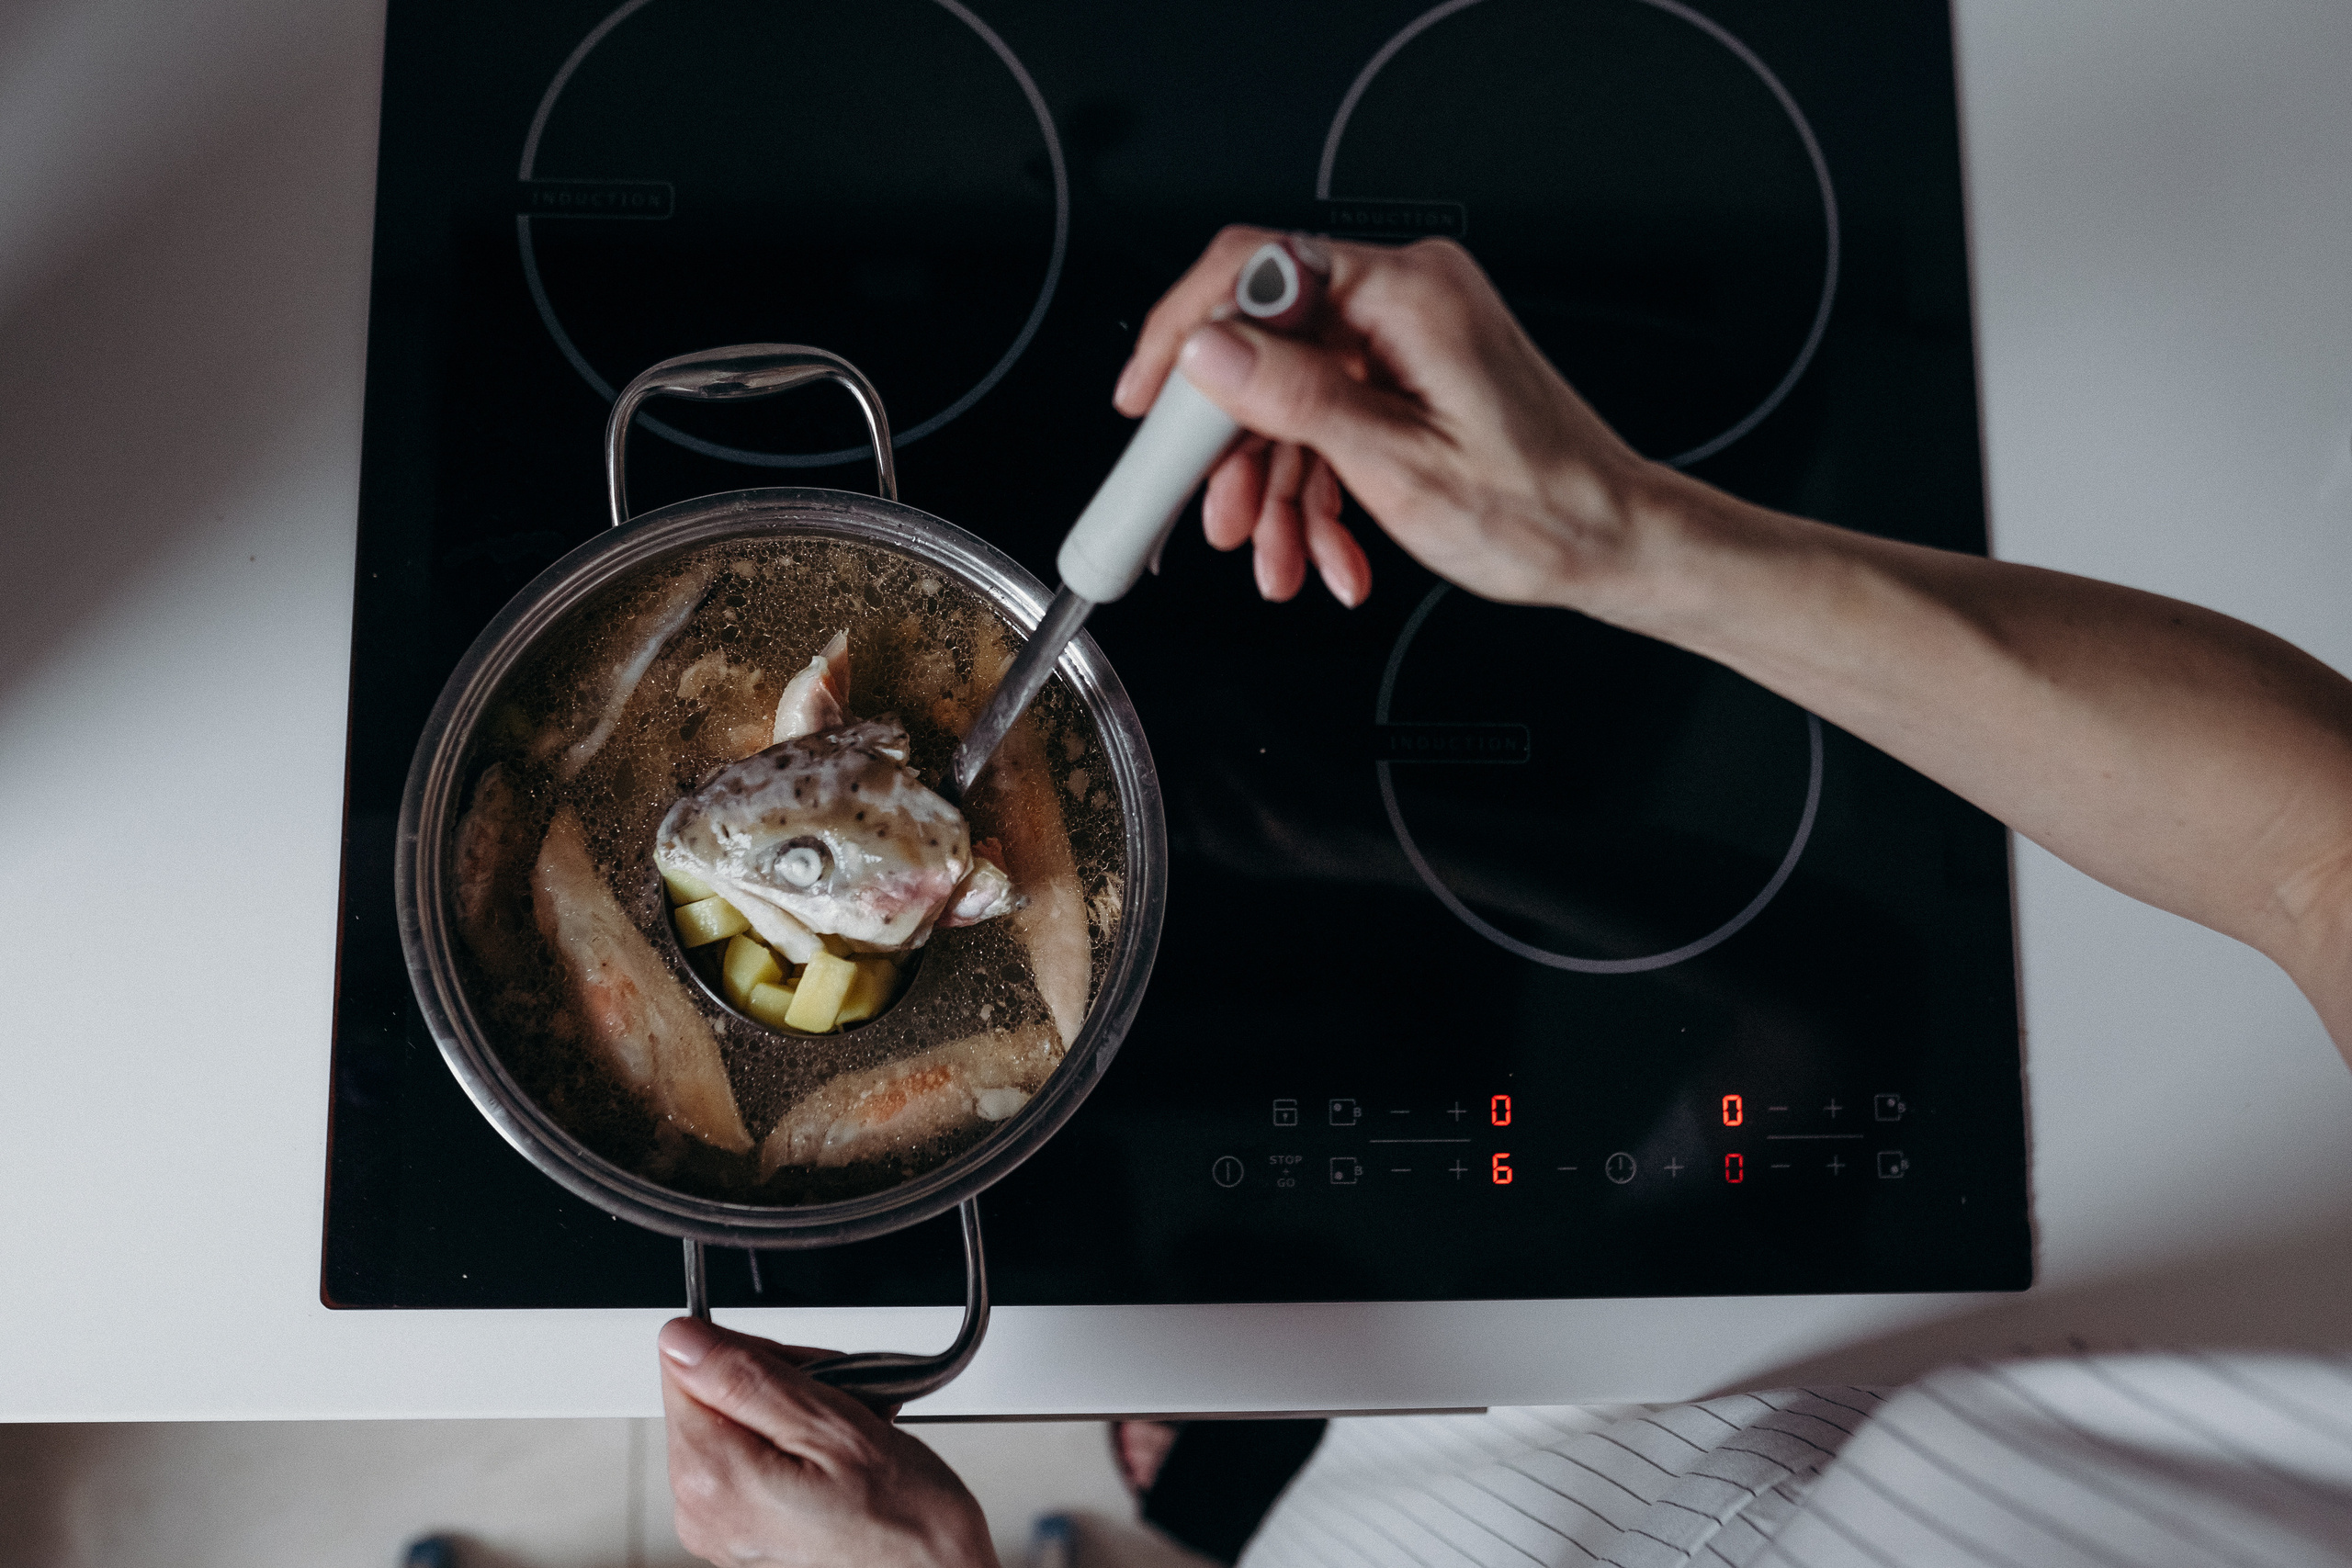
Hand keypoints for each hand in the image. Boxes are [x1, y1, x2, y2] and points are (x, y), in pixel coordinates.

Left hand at [658, 1316, 997, 1567]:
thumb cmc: (901, 1523)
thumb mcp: (833, 1427)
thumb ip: (746, 1379)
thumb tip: (681, 1340)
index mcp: (712, 1476)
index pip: (686, 1365)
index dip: (751, 1352)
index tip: (803, 1371)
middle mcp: (701, 1509)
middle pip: (711, 1396)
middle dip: (778, 1382)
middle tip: (840, 1399)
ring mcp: (720, 1528)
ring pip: (738, 1424)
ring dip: (795, 1411)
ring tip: (850, 1430)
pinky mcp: (742, 1535)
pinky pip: (752, 1461)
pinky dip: (796, 1446)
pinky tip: (838, 1457)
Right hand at [1113, 225, 1672, 614]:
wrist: (1613, 543)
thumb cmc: (1540, 511)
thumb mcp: (1396, 466)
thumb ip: (1293, 399)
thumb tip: (1207, 350)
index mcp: (1407, 293)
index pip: (1255, 268)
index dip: (1183, 330)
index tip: (1145, 398)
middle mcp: (1406, 298)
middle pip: (1266, 349)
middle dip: (1236, 451)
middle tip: (1214, 519)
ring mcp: (1408, 337)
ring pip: (1293, 400)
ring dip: (1277, 492)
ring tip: (1281, 565)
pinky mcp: (1411, 376)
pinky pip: (1332, 420)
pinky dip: (1319, 490)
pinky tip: (1327, 554)